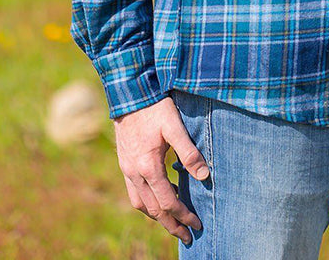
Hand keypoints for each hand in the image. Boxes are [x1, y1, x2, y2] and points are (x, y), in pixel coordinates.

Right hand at [113, 95, 209, 245]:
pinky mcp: (124, 163)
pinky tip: (159, 197)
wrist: (129, 93)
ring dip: (157, 217)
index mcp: (148, 167)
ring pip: (141, 205)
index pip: (168, 202)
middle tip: (187, 236)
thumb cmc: (154, 107)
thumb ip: (189, 151)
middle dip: (171, 225)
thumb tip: (204, 175)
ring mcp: (127, 170)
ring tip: (173, 221)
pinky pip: (134, 193)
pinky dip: (147, 203)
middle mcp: (135, 173)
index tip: (197, 224)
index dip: (184, 216)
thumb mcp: (175, 126)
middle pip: (153, 210)